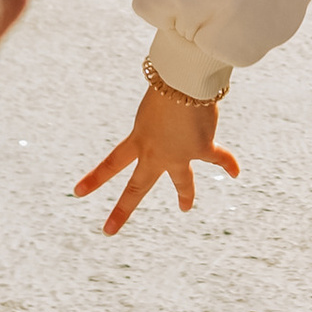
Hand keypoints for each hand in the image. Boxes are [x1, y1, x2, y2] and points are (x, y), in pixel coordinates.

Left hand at [75, 83, 241, 233]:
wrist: (184, 82)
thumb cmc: (168, 81)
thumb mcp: (155, 99)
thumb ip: (160, 114)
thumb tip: (177, 108)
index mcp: (139, 139)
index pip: (111, 163)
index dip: (94, 179)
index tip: (76, 193)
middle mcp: (155, 153)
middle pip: (137, 188)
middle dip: (122, 210)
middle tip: (108, 231)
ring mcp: (179, 155)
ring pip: (182, 182)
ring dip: (185, 195)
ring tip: (184, 208)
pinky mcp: (202, 149)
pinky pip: (218, 159)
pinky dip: (228, 165)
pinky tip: (235, 173)